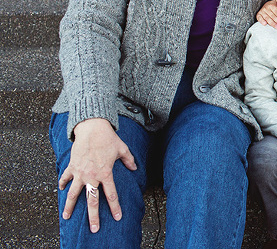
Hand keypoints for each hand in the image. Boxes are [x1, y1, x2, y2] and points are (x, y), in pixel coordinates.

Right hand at [59, 118, 136, 232]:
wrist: (92, 128)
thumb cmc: (108, 138)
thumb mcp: (122, 149)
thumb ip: (129, 160)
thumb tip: (135, 168)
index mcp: (106, 173)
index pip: (111, 195)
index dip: (115, 207)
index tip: (117, 217)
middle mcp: (92, 176)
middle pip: (92, 200)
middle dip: (93, 216)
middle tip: (94, 228)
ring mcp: (80, 173)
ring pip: (73, 194)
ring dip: (70, 206)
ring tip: (66, 217)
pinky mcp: (72, 167)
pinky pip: (65, 178)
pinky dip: (62, 184)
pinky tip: (61, 191)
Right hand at [256, 0, 276, 27]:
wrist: (263, 5)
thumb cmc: (271, 5)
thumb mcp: (276, 2)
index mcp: (271, 5)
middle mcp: (266, 8)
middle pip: (273, 16)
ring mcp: (262, 12)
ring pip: (267, 18)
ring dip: (272, 23)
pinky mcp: (258, 15)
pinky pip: (260, 18)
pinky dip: (262, 21)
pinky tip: (265, 24)